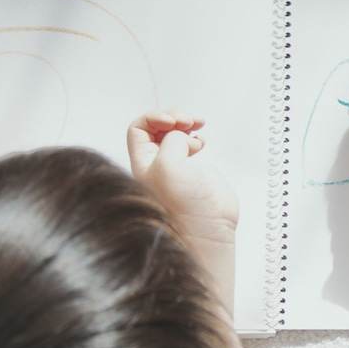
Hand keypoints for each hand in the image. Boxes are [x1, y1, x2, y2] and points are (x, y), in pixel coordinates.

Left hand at [126, 110, 238, 239]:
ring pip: (175, 135)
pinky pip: (192, 146)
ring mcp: (177, 168)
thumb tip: (183, 136)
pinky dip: (197, 137)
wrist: (209, 230)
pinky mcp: (196, 173)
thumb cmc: (184, 206)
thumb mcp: (168, 164)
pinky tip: (202, 141)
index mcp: (143, 164)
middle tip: (189, 120)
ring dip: (186, 124)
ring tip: (198, 124)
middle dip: (173, 117)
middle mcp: (157, 165)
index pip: (139, 129)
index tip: (173, 122)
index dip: (155, 118)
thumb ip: (172, 140)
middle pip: (157, 128)